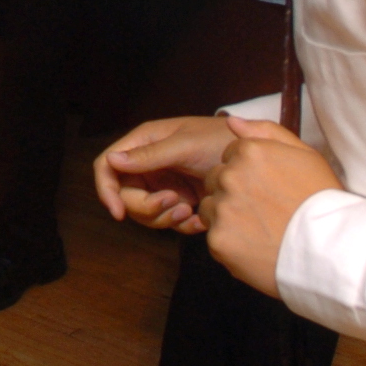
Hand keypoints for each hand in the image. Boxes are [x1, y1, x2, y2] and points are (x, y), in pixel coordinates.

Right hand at [92, 115, 236, 231]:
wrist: (259, 159)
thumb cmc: (221, 140)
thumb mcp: (184, 146)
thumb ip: (148, 155)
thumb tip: (111, 161)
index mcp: (143, 143)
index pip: (107, 165)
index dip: (106, 189)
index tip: (118, 213)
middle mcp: (149, 163)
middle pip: (125, 195)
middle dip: (146, 207)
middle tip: (174, 204)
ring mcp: (164, 183)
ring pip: (145, 212)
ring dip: (165, 218)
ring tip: (190, 211)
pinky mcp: (181, 200)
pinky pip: (168, 221)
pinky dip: (182, 225)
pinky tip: (200, 218)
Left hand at [201, 117, 341, 296]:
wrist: (332, 250)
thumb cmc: (323, 202)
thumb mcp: (305, 156)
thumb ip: (267, 132)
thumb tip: (233, 121)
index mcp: (250, 152)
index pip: (229, 156)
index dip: (248, 173)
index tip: (268, 188)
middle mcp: (231, 175)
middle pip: (215, 179)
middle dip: (233, 192)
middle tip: (264, 210)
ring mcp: (223, 208)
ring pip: (210, 207)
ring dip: (227, 216)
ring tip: (260, 229)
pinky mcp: (219, 239)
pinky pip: (213, 236)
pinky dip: (230, 242)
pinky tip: (255, 246)